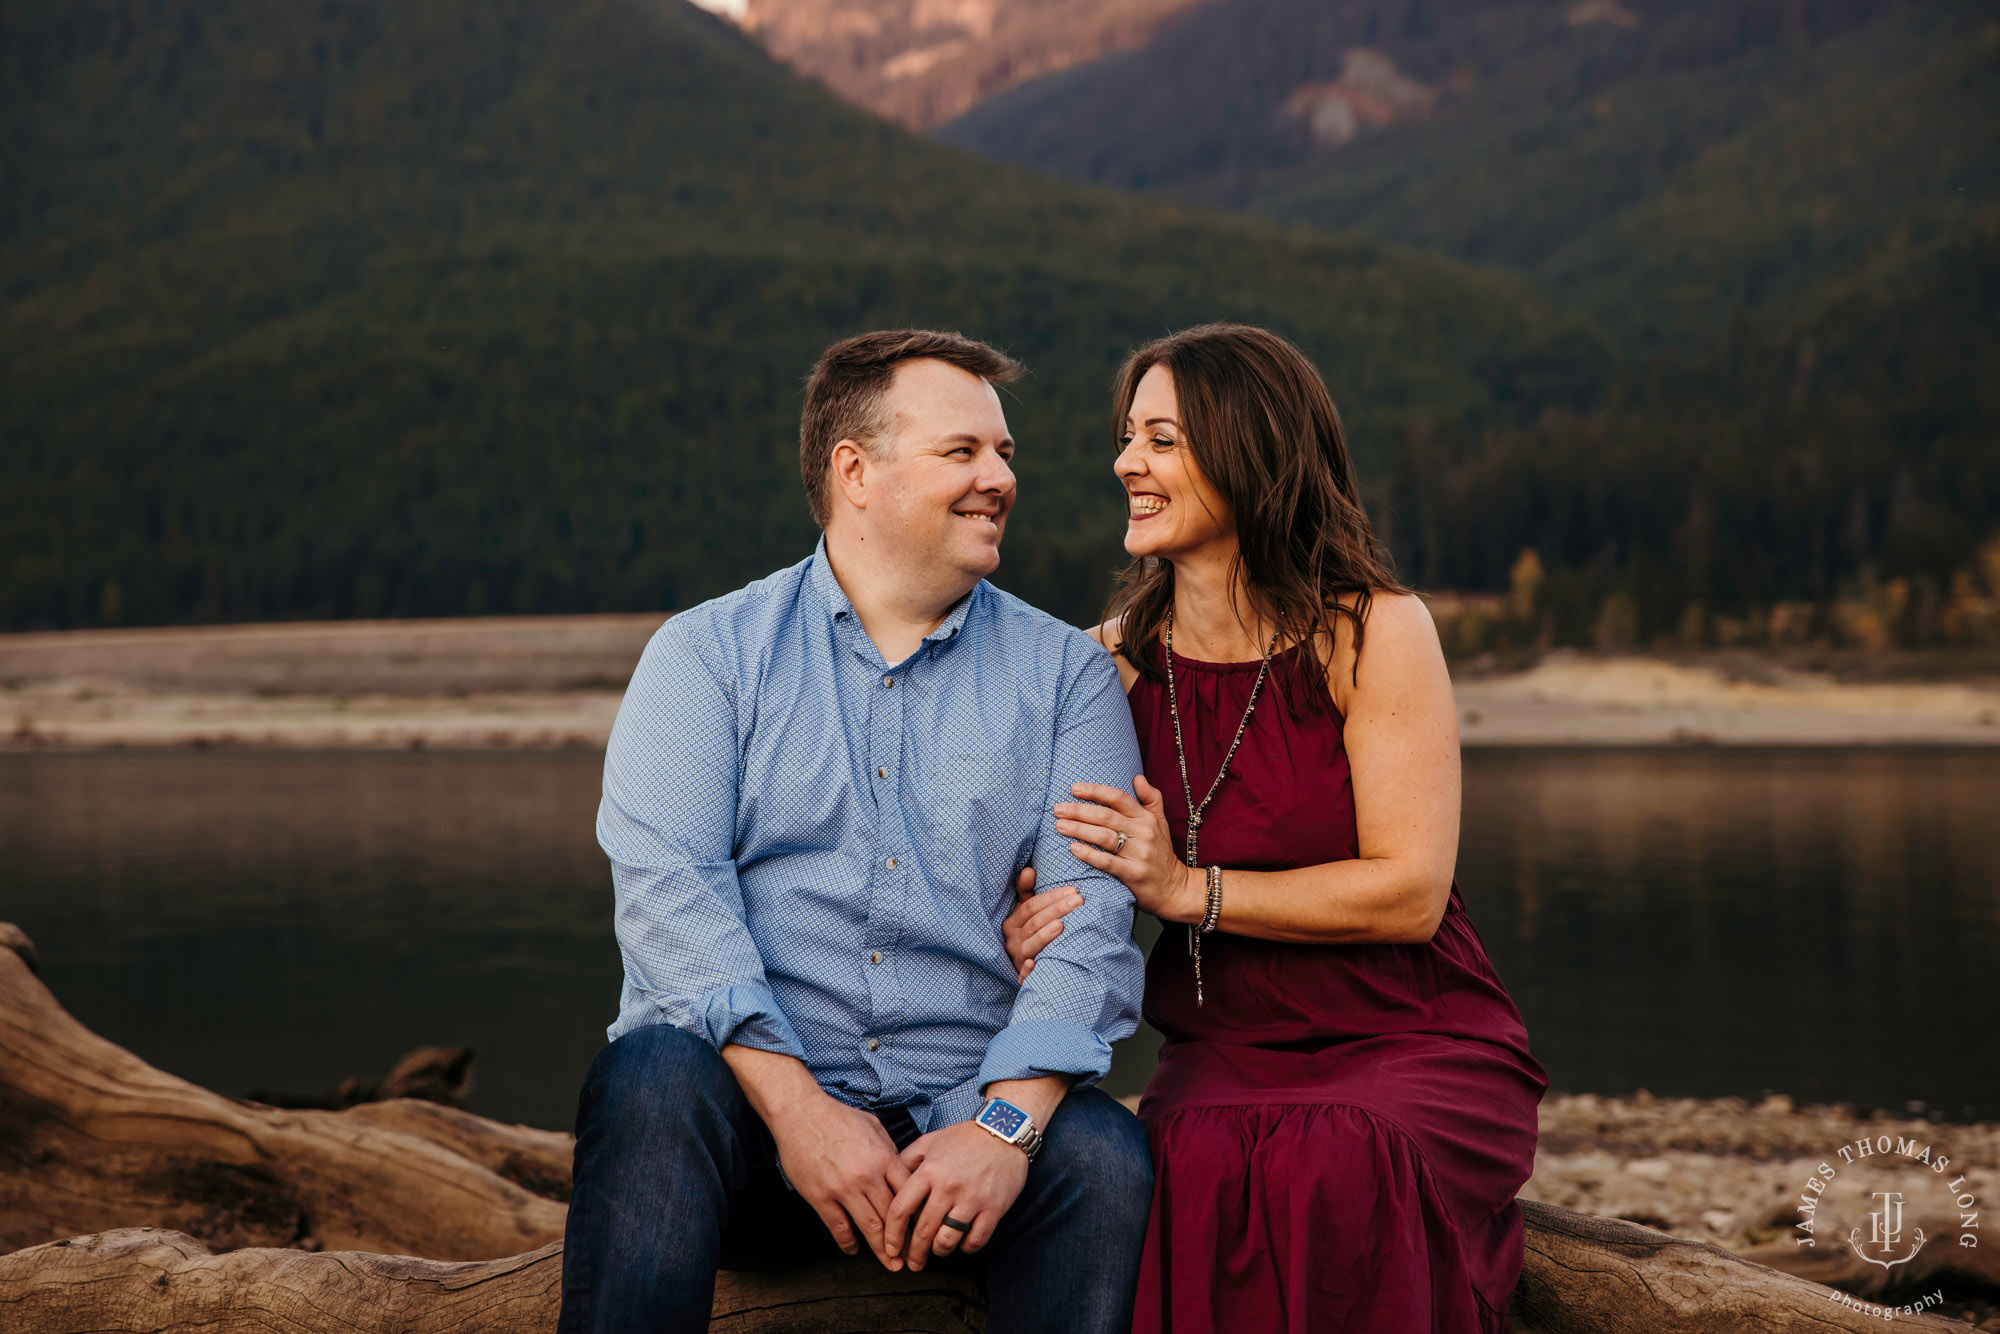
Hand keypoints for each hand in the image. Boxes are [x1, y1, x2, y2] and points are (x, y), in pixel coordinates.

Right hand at [765, 1095, 912, 1269]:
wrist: (801, 1113)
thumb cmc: (837, 1117)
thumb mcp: (874, 1127)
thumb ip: (890, 1150)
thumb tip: (902, 1169)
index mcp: (884, 1157)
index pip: (909, 1195)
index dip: (919, 1216)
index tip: (923, 1230)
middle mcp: (867, 1176)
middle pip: (892, 1216)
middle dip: (904, 1241)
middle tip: (912, 1257)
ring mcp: (843, 1188)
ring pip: (869, 1227)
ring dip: (882, 1249)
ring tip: (891, 1263)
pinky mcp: (821, 1197)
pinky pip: (839, 1227)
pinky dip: (848, 1242)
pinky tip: (853, 1249)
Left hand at [885, 1120, 1029, 1268]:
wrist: (1004, 1131)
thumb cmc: (964, 1138)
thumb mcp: (930, 1142)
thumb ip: (907, 1161)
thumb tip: (888, 1182)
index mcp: (929, 1171)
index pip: (900, 1210)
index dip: (892, 1235)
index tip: (891, 1248)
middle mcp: (948, 1186)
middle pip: (923, 1231)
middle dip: (914, 1253)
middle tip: (913, 1264)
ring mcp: (972, 1199)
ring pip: (947, 1240)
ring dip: (939, 1251)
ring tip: (938, 1251)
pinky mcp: (993, 1208)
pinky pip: (975, 1240)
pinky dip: (966, 1247)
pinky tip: (963, 1243)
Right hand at [1000, 865, 1082, 981]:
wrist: (1023, 966)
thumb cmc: (1029, 933)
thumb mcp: (1024, 911)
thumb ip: (1025, 891)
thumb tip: (1029, 870)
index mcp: (1012, 922)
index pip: (1031, 906)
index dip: (1051, 897)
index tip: (1074, 890)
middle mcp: (1013, 940)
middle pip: (1035, 923)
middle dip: (1057, 910)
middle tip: (1079, 901)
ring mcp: (1018, 958)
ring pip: (1031, 945)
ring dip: (1045, 935)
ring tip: (1063, 924)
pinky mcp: (1022, 977)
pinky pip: (1023, 975)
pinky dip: (1028, 970)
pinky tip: (1035, 964)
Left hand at [1055, 775, 1205, 923]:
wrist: (1174, 887)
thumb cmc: (1162, 852)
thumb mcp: (1161, 822)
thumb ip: (1151, 798)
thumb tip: (1137, 777)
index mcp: (1146, 817)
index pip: (1118, 798)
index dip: (1094, 791)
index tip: (1073, 788)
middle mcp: (1143, 832)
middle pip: (1106, 816)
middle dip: (1078, 811)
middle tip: (1058, 809)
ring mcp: (1139, 853)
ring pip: (1104, 837)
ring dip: (1079, 830)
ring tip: (1059, 826)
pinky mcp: (1134, 873)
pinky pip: (1107, 862)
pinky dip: (1089, 854)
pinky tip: (1073, 848)